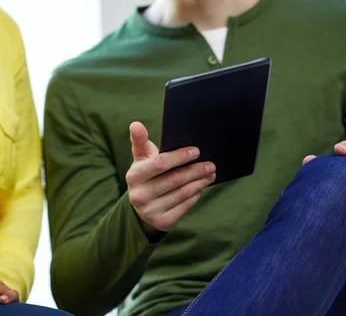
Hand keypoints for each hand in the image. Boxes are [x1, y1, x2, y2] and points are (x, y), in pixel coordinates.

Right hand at [126, 122, 215, 236]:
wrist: (142, 206)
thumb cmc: (146, 174)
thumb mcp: (141, 158)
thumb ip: (140, 141)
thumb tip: (135, 124)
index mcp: (133, 176)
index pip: (159, 164)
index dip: (179, 157)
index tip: (196, 151)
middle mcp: (139, 195)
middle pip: (174, 180)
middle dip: (195, 171)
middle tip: (211, 164)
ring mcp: (149, 211)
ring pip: (182, 193)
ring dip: (199, 182)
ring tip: (210, 174)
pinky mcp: (161, 222)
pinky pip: (184, 206)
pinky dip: (195, 195)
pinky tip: (200, 188)